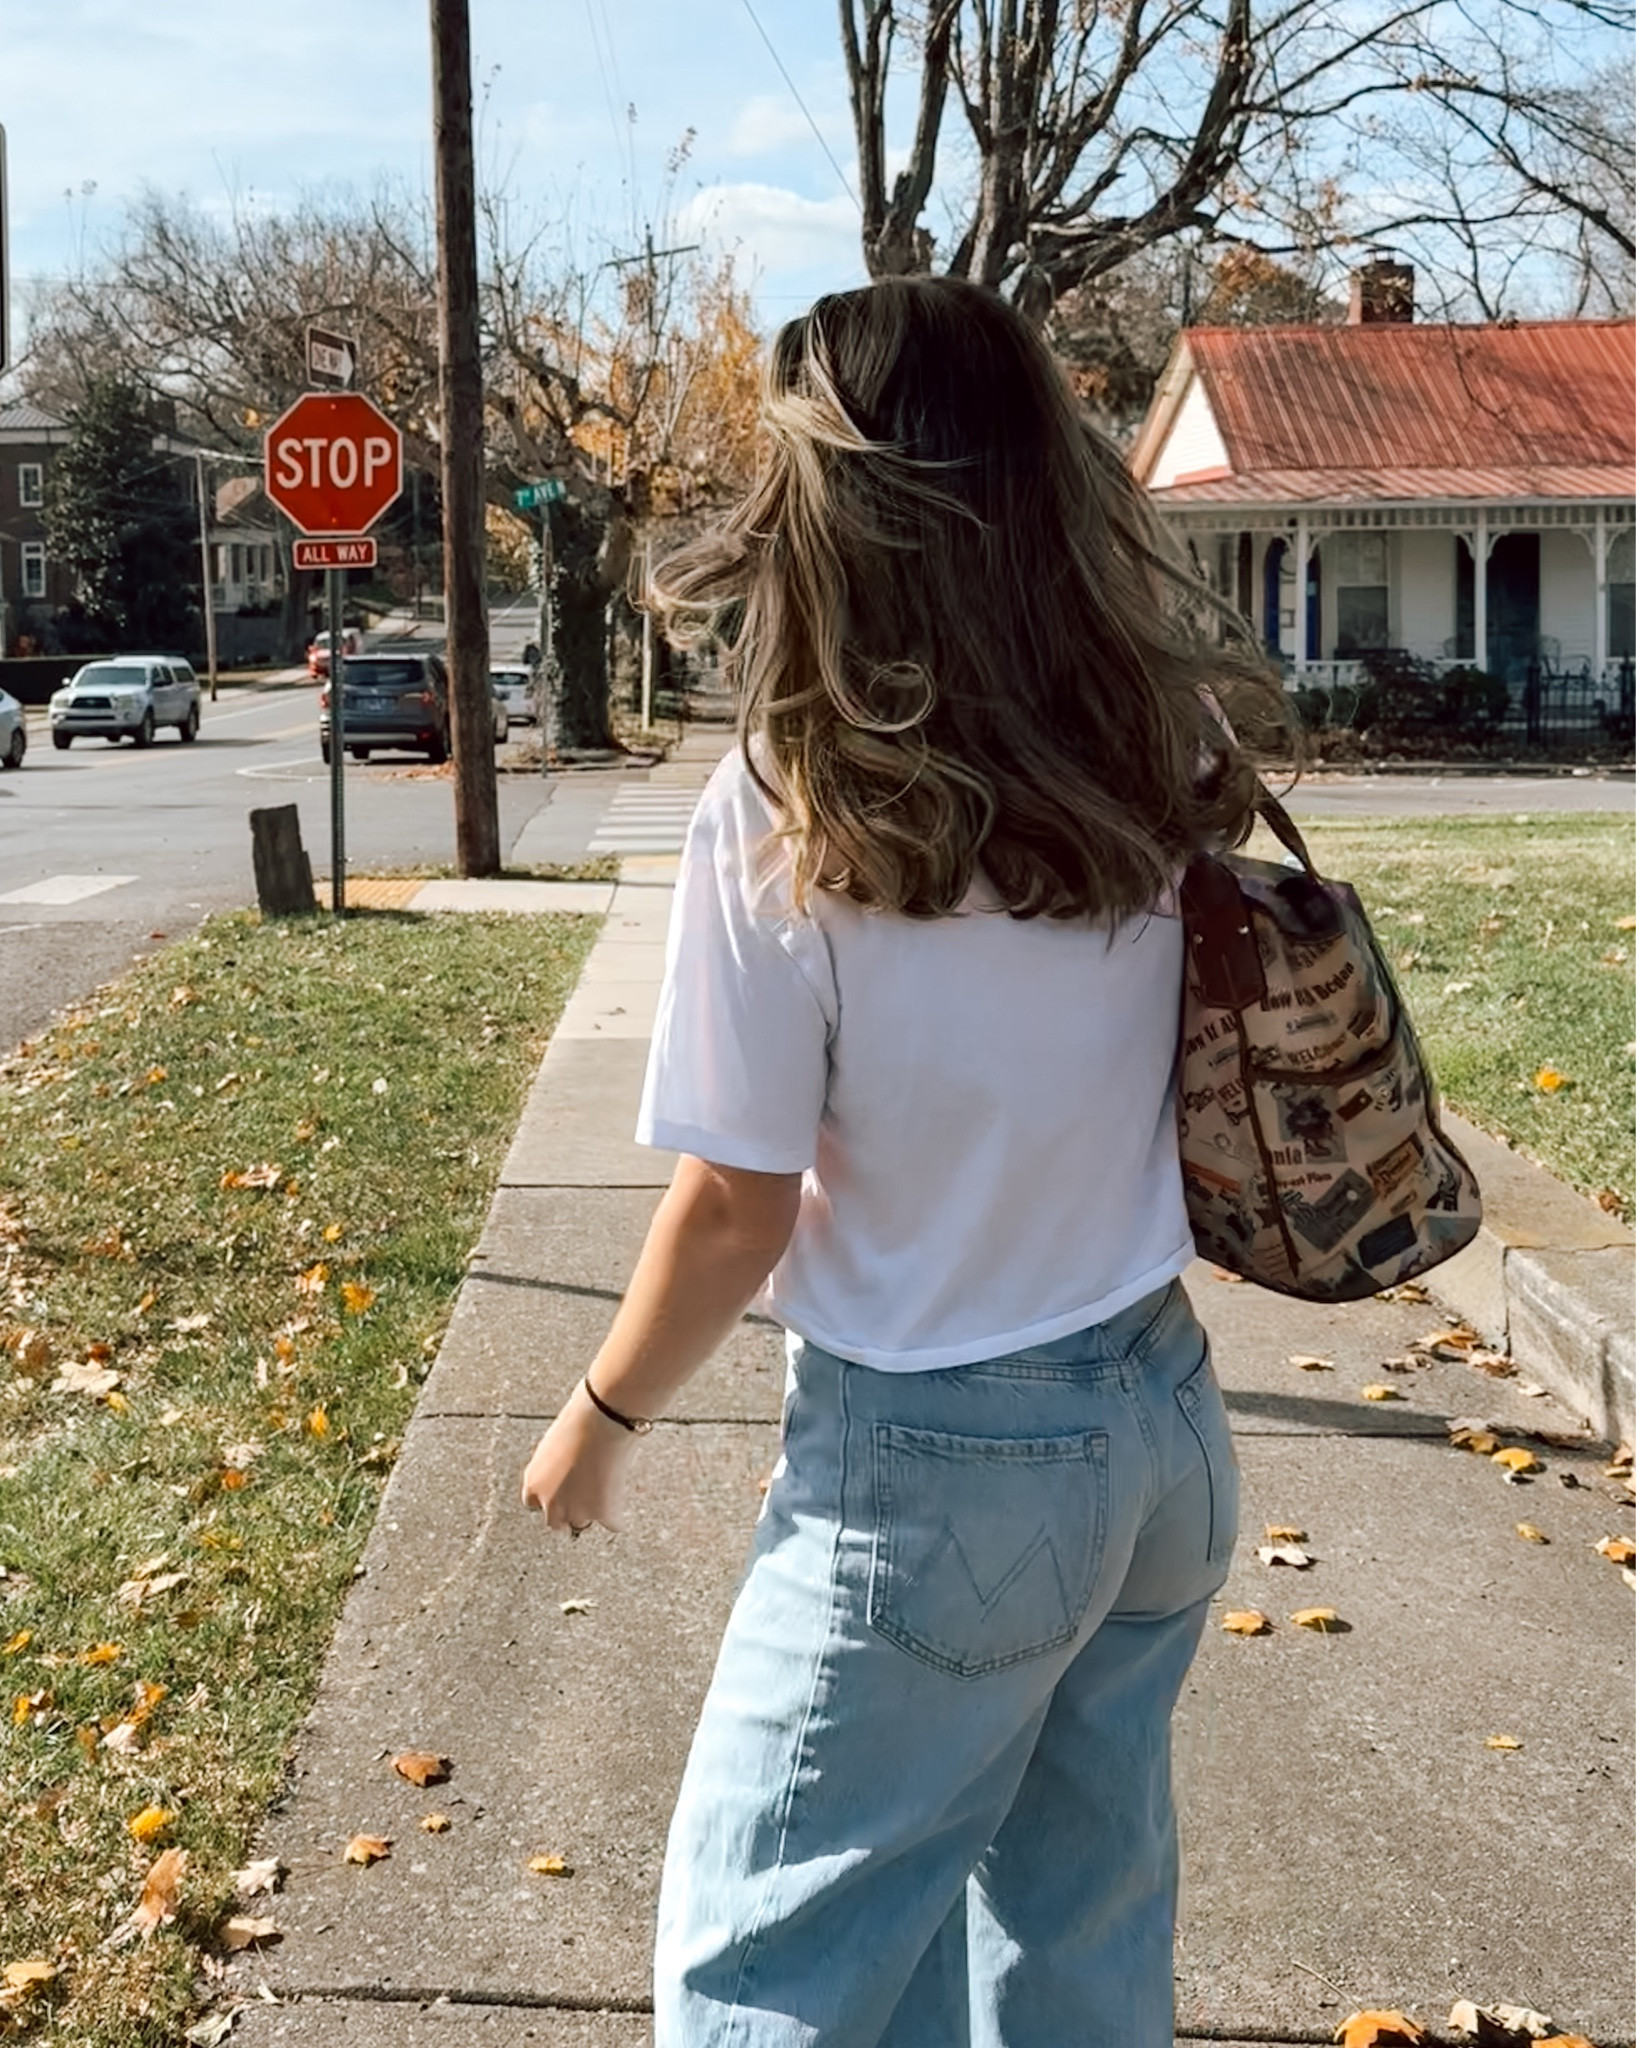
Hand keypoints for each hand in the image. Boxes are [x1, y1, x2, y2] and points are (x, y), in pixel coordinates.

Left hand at [520, 1381, 636, 1534]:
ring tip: (606, 1491)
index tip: (561, 1494)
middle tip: (585, 1500)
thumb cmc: (580, 1420)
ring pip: (584, 1523)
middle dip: (568, 1514)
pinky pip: (613, 1524)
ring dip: (593, 1512)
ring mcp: (575, 1510)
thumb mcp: (555, 1446)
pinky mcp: (601, 1513)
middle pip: (556, 1522)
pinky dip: (618, 1516)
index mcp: (533, 1482)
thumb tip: (567, 1472)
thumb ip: (555, 1468)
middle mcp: (549, 1502)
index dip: (549, 1500)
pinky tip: (621, 1499)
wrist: (603, 1418)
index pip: (533, 1504)